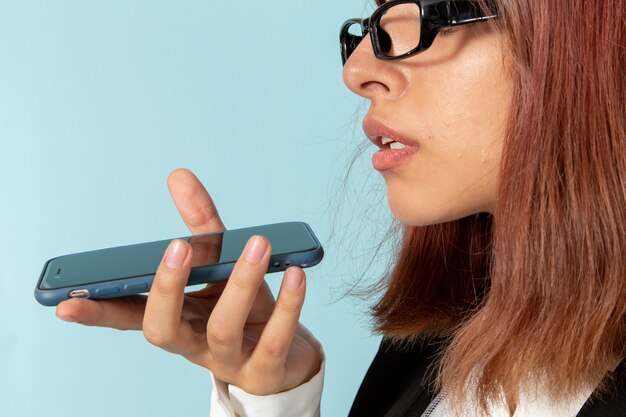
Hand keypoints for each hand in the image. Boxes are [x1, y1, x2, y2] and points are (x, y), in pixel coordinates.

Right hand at [56, 168, 322, 394]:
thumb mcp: (219, 267)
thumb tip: (178, 175)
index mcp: (175, 321)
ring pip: (223, 327)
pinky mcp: (266, 368)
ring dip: (239, 282)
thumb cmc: (242, 310)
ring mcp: (229, 359)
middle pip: (163, 329)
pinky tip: (297, 274)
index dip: (98, 311)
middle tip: (177, 247)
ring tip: (258, 244)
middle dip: (166, 289)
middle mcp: (194, 343)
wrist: (283, 357)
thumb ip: (202, 225)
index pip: (129, 317)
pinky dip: (287, 305)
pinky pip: (274, 339)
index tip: (65, 302)